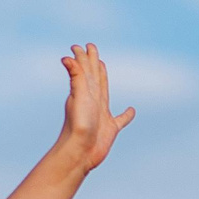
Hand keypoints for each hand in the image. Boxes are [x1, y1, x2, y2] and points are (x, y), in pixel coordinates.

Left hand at [57, 43, 134, 168]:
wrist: (79, 152)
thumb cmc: (78, 126)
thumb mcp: (79, 97)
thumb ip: (76, 77)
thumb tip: (67, 58)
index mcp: (86, 92)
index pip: (87, 70)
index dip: (86, 57)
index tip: (84, 45)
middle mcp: (92, 101)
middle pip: (94, 77)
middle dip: (92, 62)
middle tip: (91, 48)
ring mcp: (101, 115)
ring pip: (104, 92)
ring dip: (103, 80)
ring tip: (103, 69)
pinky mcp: (110, 130)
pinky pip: (120, 120)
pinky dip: (126, 115)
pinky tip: (131, 111)